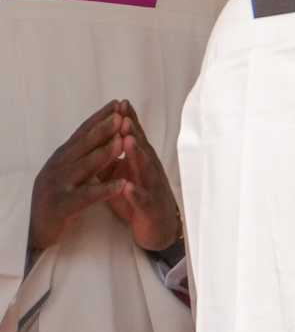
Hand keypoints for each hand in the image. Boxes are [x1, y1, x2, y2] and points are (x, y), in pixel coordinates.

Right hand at [28, 101, 130, 251]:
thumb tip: (100, 131)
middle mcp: (57, 167)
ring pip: (84, 166)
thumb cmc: (58, 198)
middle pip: (83, 145)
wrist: (37, 230)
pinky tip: (122, 185)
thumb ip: (82, 155)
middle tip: (121, 114)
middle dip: (103, 128)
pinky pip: (86, 196)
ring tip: (122, 141)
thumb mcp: (69, 172)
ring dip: (104, 153)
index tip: (118, 103)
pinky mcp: (61, 206)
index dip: (99, 118)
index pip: (82, 133)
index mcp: (62, 158)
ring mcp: (58, 186)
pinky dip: (104, 189)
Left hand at [102, 101, 182, 251]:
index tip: (120, 103)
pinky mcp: (149, 208)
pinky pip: (142, 199)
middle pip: (142, 148)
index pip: (136, 138)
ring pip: (145, 169)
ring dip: (136, 155)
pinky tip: (126, 186)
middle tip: (123, 115)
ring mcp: (152, 188)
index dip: (129, 121)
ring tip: (127, 141)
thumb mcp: (124, 175)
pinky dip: (134, 192)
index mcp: (142, 162)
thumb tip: (100, 141)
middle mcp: (150, 171)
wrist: (158, 229)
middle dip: (133, 131)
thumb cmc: (139, 200)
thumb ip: (113, 160)